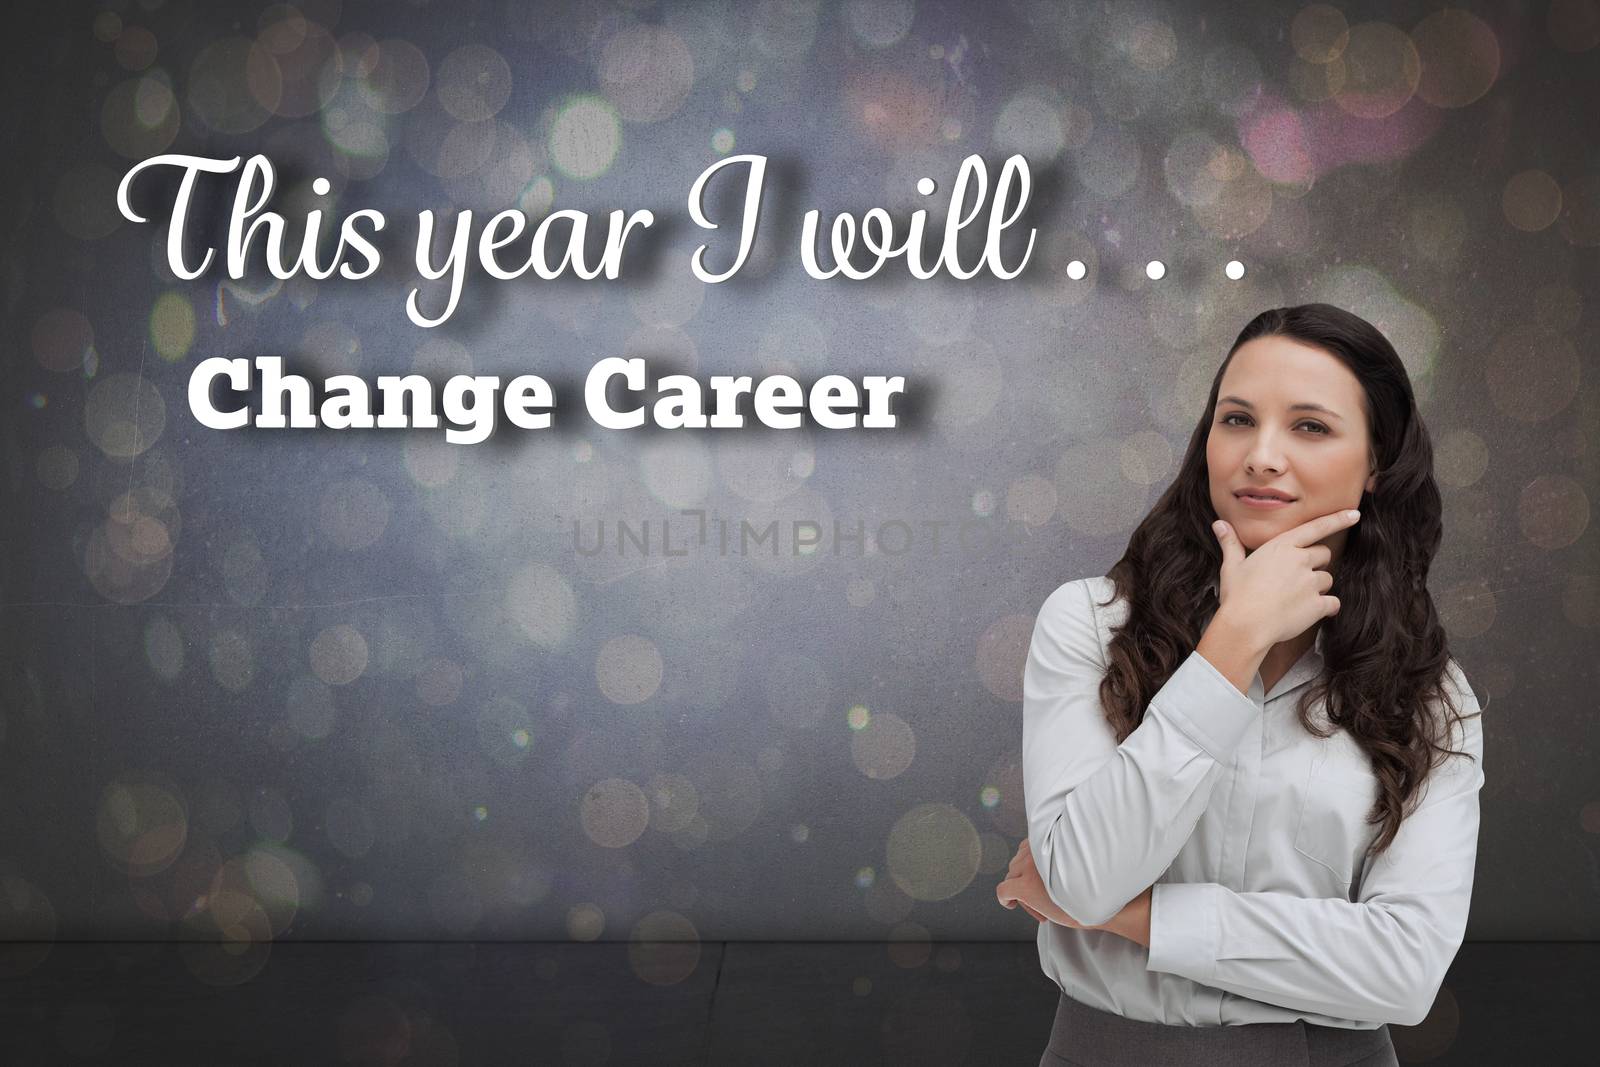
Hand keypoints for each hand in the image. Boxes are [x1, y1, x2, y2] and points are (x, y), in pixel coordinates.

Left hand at [995, 840, 1153, 945]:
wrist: (1104, 901)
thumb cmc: (1096, 882)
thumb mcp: (1077, 859)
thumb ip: (1060, 855)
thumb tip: (1051, 859)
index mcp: (1049, 839)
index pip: (1027, 848)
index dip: (1033, 868)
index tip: (1045, 881)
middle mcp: (1037, 849)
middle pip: (1018, 864)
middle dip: (1027, 880)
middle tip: (1046, 898)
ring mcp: (1029, 868)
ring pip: (1012, 877)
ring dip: (1022, 892)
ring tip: (1043, 906)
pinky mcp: (1024, 887)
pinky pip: (1003, 891)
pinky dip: (1005, 898)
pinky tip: (1011, 905)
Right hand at [1212, 508, 1359, 647]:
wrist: (1246, 626)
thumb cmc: (1236, 595)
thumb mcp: (1231, 566)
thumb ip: (1231, 543)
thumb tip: (1219, 524)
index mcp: (1281, 546)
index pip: (1316, 528)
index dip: (1338, 519)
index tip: (1354, 514)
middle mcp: (1300, 560)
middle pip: (1324, 555)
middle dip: (1315, 564)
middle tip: (1296, 578)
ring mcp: (1311, 582)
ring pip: (1327, 579)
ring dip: (1317, 587)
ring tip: (1295, 599)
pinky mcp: (1318, 605)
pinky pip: (1333, 603)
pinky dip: (1326, 607)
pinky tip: (1310, 612)